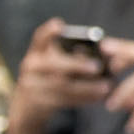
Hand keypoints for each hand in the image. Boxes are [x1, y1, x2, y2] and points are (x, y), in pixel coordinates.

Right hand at [7, 16, 112, 133]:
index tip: (59, 24)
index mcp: (36, 53)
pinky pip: (63, 100)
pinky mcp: (36, 103)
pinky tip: (98, 98)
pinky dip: (83, 99)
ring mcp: (30, 85)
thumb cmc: (50, 80)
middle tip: (98, 67)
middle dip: (77, 65)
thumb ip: (74, 58)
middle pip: (54, 64)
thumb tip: (103, 57)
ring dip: (87, 87)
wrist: (27, 109)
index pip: (39, 38)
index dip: (49, 32)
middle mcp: (30, 66)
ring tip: (106, 87)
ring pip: (61, 85)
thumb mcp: (56, 67)